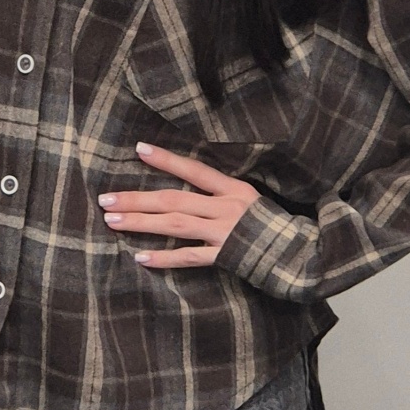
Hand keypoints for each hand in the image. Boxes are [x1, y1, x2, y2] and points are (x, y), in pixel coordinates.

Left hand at [98, 143, 258, 268]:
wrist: (303, 253)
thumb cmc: (274, 225)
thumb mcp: (251, 199)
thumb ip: (222, 194)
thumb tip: (190, 186)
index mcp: (233, 189)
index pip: (194, 169)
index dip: (166, 159)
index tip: (138, 150)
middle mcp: (226, 207)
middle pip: (174, 199)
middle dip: (137, 198)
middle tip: (106, 198)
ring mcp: (224, 233)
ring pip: (175, 224)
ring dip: (141, 222)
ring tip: (113, 221)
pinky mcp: (226, 257)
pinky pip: (189, 258)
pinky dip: (165, 258)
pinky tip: (141, 257)